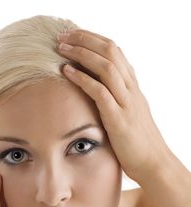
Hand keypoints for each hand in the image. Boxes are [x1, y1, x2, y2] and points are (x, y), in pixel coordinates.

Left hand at [57, 29, 171, 182]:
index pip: (115, 52)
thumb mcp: (129, 114)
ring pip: (106, 66)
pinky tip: (66, 71)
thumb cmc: (138, 142)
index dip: (93, 39)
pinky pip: (100, 92)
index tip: (73, 35)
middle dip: (85, 39)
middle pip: (110, 51)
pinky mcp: (119, 119)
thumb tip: (98, 91)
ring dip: (81, 53)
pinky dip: (82, 79)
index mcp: (133, 87)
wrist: (154, 164)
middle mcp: (131, 90)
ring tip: (61, 48)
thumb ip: (118, 99)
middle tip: (63, 35)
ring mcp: (127, 103)